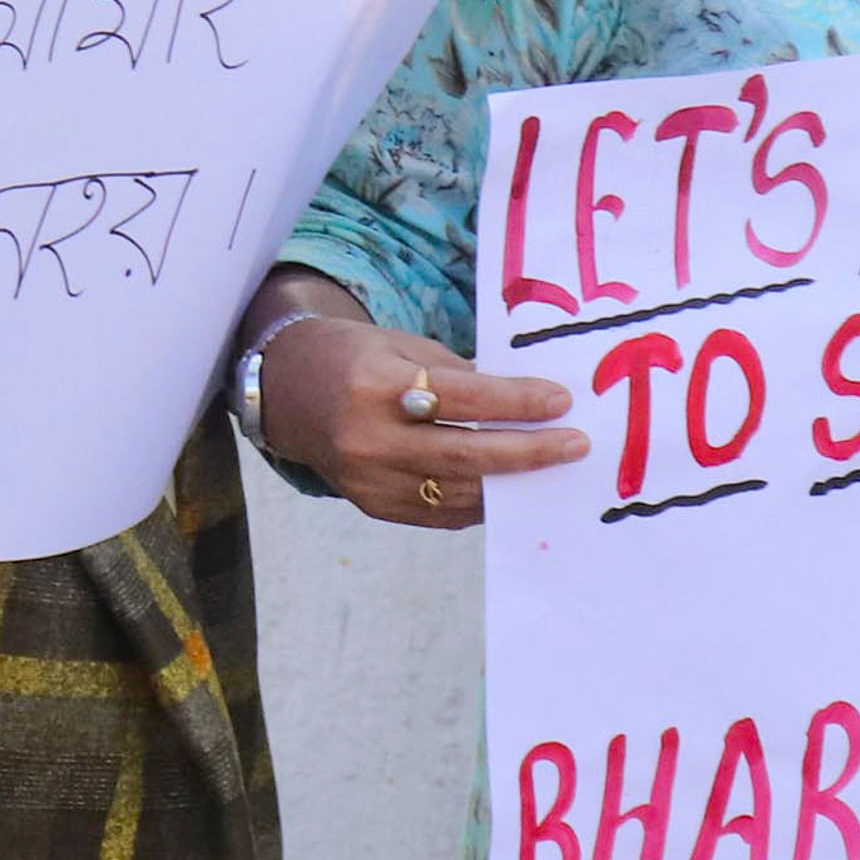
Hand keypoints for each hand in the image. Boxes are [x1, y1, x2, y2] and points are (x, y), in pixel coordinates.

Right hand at [252, 300, 585, 529]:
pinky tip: (506, 486)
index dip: (515, 402)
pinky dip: (478, 500)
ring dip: (511, 483)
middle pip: (464, 453)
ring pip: (457, 492)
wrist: (285, 392)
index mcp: (375, 384)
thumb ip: (459, 375)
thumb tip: (526, 404)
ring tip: (551, 469)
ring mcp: (368, 479)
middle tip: (575, 445)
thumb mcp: (402, 346)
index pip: (460, 397)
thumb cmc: (354, 358)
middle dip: (528, 452)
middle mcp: (368, 437)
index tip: (561, 401)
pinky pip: (439, 512)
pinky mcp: (372, 505)